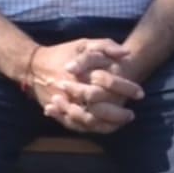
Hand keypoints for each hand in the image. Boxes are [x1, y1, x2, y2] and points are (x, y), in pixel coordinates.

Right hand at [23, 37, 143, 134]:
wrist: (33, 67)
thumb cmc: (62, 53)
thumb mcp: (83, 43)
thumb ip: (106, 45)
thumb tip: (127, 54)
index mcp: (80, 72)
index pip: (108, 83)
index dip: (126, 89)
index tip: (140, 93)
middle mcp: (71, 90)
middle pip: (99, 108)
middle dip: (119, 113)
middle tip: (132, 114)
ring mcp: (64, 105)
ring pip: (90, 122)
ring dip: (108, 124)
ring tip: (122, 122)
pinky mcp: (59, 114)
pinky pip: (78, 127)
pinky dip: (94, 129)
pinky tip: (107, 127)